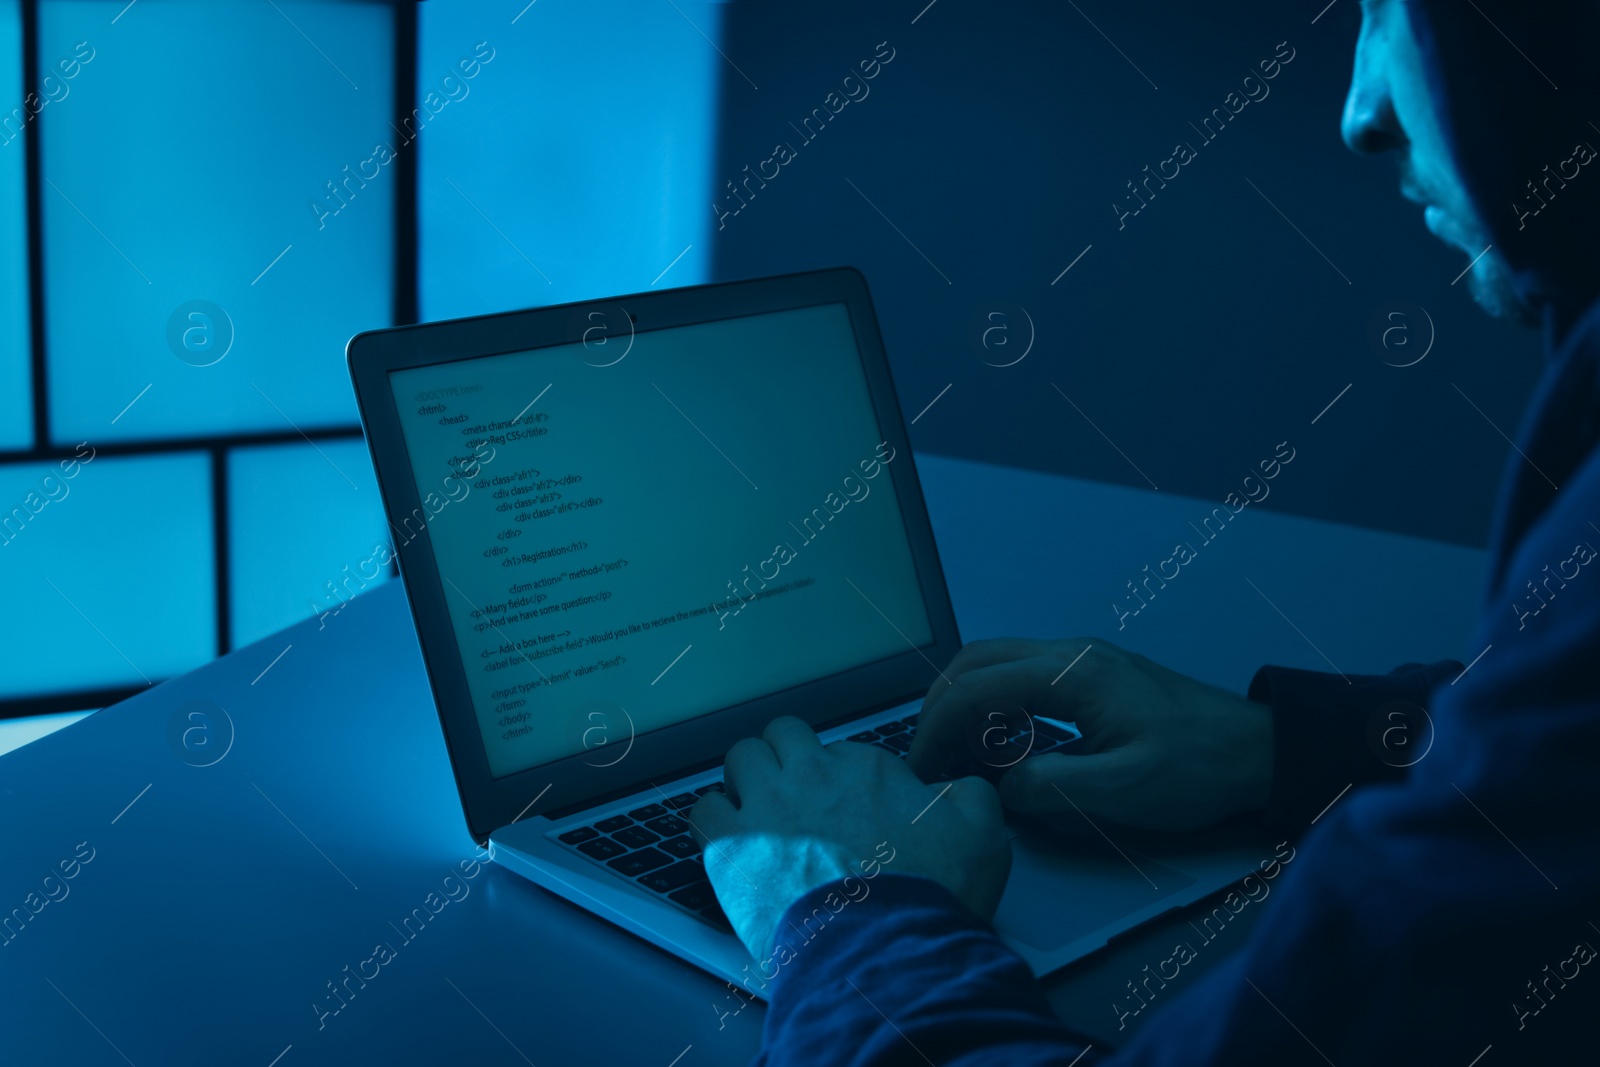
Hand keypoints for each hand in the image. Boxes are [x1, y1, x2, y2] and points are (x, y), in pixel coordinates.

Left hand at [691, 716, 1010, 961]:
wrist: (883, 949)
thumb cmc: (927, 898)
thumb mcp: (983, 835)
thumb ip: (969, 795)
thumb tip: (955, 786)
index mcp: (867, 768)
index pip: (843, 752)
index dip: (845, 781)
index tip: (849, 810)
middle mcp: (813, 774)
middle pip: (784, 737)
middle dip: (787, 759)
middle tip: (796, 794)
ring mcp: (768, 805)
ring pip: (741, 758)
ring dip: (747, 779)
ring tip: (758, 809)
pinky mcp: (731, 845)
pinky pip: (703, 808)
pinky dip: (712, 819)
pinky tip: (727, 838)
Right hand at [908, 638, 1272, 832]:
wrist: (1257, 751)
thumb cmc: (1198, 767)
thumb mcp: (1123, 789)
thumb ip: (1052, 786)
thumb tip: (1001, 787)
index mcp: (1073, 672)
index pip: (977, 683)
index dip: (937, 723)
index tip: (921, 763)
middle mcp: (1070, 654)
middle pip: (977, 660)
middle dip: (939, 705)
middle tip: (925, 755)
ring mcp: (1080, 662)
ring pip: (996, 665)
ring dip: (966, 704)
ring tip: (956, 756)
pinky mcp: (1090, 679)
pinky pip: (1023, 680)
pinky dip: (995, 707)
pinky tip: (1002, 748)